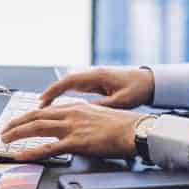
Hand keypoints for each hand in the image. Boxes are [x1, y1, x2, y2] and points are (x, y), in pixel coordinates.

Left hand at [0, 102, 144, 160]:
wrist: (134, 130)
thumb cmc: (122, 125)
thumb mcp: (99, 114)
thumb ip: (83, 118)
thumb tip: (74, 125)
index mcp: (77, 107)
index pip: (46, 109)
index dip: (29, 116)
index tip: (19, 121)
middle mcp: (71, 113)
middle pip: (36, 115)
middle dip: (17, 123)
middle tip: (5, 130)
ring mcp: (73, 127)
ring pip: (38, 127)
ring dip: (18, 133)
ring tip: (5, 139)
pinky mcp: (77, 142)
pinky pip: (49, 148)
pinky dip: (32, 151)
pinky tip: (21, 154)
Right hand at [39, 67, 154, 108]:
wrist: (151, 81)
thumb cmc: (138, 89)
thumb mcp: (120, 101)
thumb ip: (101, 106)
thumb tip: (83, 113)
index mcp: (97, 76)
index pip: (69, 81)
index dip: (53, 90)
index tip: (42, 101)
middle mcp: (93, 75)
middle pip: (65, 82)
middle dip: (50, 94)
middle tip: (37, 107)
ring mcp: (95, 78)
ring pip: (70, 86)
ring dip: (56, 96)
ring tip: (43, 109)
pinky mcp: (98, 84)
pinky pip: (77, 89)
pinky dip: (66, 96)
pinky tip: (61, 106)